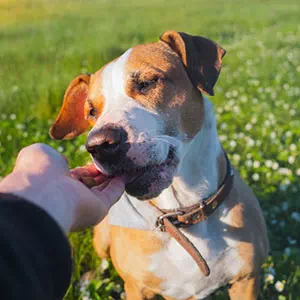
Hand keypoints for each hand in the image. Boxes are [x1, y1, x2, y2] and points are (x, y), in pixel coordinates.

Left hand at [0, 143, 124, 231]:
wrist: (43, 192)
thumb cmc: (38, 171)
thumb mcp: (40, 153)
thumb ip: (52, 156)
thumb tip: (65, 163)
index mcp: (55, 183)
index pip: (75, 176)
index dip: (86, 169)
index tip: (97, 159)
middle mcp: (70, 195)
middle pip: (91, 184)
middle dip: (101, 173)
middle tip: (113, 162)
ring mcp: (85, 203)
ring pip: (103, 190)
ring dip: (113, 179)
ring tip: (124, 166)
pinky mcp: (99, 208)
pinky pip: (112, 195)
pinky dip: (119, 186)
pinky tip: (126, 176)